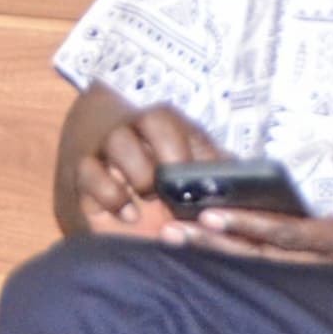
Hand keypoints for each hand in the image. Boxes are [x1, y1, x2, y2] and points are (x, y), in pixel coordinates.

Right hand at [71, 100, 223, 238]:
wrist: (116, 192)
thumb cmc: (163, 184)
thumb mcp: (191, 178)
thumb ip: (215, 176)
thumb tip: (246, 182)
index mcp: (165, 127)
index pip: (175, 120)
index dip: (187, 145)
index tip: (197, 176)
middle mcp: (137, 131)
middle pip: (150, 119)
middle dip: (168, 150)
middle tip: (177, 184)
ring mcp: (108, 151)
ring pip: (117, 141)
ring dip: (138, 170)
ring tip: (149, 198)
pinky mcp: (86, 177)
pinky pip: (88, 172)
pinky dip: (110, 194)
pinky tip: (129, 214)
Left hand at [187, 142, 332, 290]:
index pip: (288, 234)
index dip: (246, 228)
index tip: (209, 218)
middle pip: (264, 262)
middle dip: (216, 250)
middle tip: (169, 237)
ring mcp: (332, 282)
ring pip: (268, 275)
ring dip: (223, 262)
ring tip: (180, 245)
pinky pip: (283, 279)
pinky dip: (247, 268)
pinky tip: (218, 260)